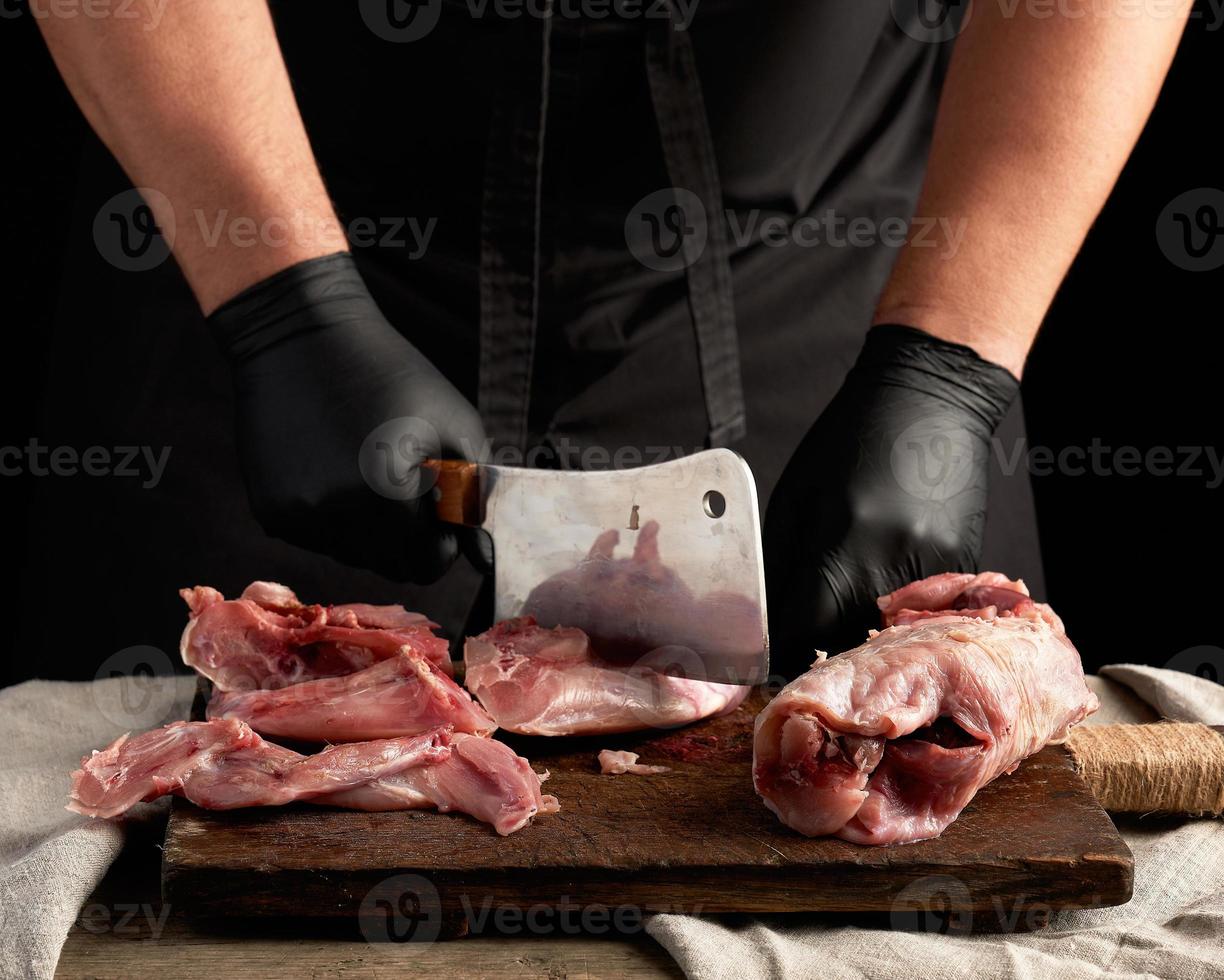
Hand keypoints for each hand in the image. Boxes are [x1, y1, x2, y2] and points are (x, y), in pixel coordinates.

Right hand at [208, 252, 487, 582]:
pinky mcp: (272, 512)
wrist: (299, 336)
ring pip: (351, 556)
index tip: (438, 514)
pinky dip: (331, 519)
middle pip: (390, 567)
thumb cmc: (390, 374)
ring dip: (369, 532)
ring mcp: (300, 515)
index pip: (429, 565)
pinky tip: (332, 470)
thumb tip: (485, 558)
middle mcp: (338, 513)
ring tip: (366, 474)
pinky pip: (316, 538)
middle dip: (407, 541)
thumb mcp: (452, 422)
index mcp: (388, 493)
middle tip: (406, 495)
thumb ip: (475, 494)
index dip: (440, 542)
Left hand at [764, 325, 1018, 670]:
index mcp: (841, 543)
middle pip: (849, 641)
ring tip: (849, 602)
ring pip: (889, 633)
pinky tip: (887, 577)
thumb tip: (770, 624)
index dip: (783, 648)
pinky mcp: (964, 566)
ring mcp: (936, 569)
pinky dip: (900, 607)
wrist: (932, 398)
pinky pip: (924, 609)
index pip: (804, 632)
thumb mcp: (796, 497)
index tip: (773, 649)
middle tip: (808, 629)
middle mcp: (892, 563)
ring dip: (863, 630)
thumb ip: (782, 567)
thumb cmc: (851, 440)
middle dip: (822, 644)